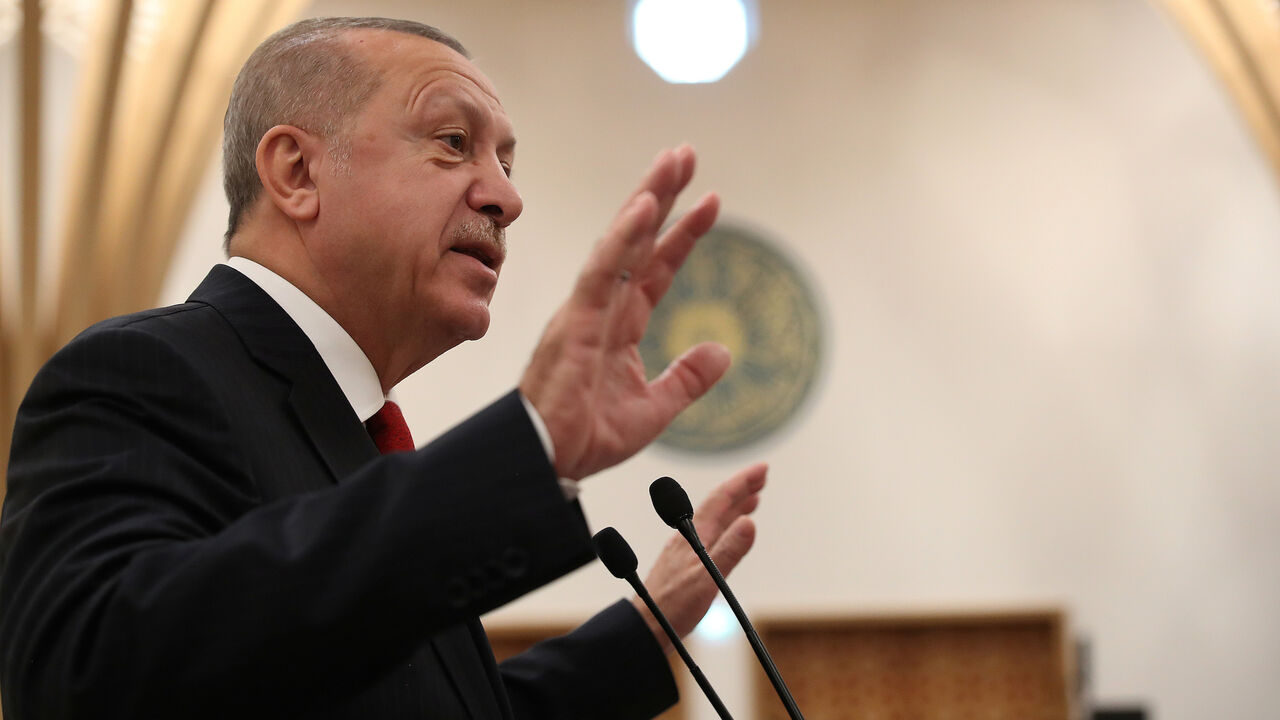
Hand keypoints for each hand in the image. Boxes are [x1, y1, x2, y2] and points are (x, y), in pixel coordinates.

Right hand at [519, 145, 727, 479]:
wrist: (546, 461)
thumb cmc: (585, 436)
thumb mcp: (654, 409)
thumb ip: (686, 379)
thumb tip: (723, 350)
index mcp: (620, 324)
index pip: (657, 268)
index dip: (684, 235)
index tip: (712, 201)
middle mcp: (602, 306)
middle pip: (638, 240)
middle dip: (662, 195)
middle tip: (685, 153)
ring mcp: (586, 309)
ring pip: (621, 243)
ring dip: (647, 199)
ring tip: (673, 162)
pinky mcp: (575, 321)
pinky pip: (602, 271)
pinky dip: (623, 237)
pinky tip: (645, 206)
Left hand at [632, 463, 766, 651]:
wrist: (647, 625)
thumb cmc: (673, 605)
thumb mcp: (707, 579)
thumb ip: (728, 551)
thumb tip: (749, 522)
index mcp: (694, 535)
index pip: (721, 499)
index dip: (742, 482)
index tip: (762, 468)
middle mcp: (689, 536)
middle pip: (718, 505)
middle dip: (741, 489)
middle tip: (762, 476)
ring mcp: (687, 548)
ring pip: (715, 519)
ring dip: (734, 507)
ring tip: (753, 500)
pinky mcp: (686, 562)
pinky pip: (711, 534)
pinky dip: (725, 527)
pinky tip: (728, 534)